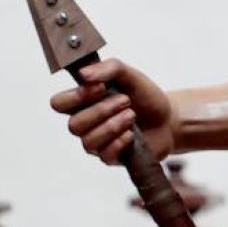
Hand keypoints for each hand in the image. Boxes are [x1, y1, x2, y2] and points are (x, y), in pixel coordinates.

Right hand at [49, 58, 175, 163]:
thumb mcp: (130, 75)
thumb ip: (108, 68)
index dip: (75, 97)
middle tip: (126, 101)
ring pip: (88, 141)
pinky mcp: (110, 158)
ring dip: (112, 126)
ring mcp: (97, 143)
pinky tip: (132, 134)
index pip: (59, 103)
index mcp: (84, 102)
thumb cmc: (145, 96)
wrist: (168, 119)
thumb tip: (83, 75)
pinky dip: (120, 142)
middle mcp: (86, 124)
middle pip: (73, 125)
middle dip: (101, 111)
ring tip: (132, 115)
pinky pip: (104, 155)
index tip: (100, 88)